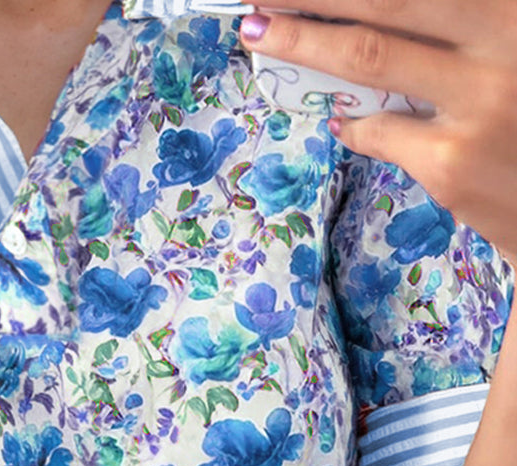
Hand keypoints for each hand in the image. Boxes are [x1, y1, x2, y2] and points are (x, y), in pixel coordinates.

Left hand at [238, 1, 516, 259]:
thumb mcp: (511, 50)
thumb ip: (465, 24)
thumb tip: (377, 15)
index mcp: (516, 7)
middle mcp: (509, 35)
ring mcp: (481, 101)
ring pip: (369, 56)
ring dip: (303, 40)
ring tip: (261, 30)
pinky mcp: (451, 163)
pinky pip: (379, 131)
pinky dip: (355, 121)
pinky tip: (347, 119)